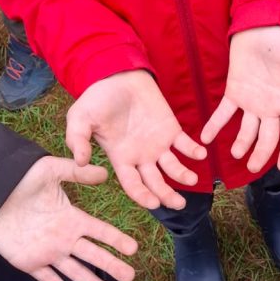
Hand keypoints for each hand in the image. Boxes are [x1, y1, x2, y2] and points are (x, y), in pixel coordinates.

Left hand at [0, 156, 137, 280]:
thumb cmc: (20, 179)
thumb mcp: (50, 170)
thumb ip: (77, 173)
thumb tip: (105, 173)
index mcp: (72, 218)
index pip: (100, 232)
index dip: (117, 240)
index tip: (134, 249)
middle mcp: (64, 238)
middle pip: (93, 256)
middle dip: (112, 267)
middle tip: (130, 278)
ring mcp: (49, 253)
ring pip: (76, 272)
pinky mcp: (30, 263)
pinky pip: (48, 279)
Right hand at [66, 70, 206, 209]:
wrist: (116, 75)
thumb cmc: (96, 99)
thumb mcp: (79, 118)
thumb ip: (78, 140)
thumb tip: (80, 162)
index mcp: (121, 159)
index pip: (133, 185)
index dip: (143, 196)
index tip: (153, 204)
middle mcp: (141, 157)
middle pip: (156, 184)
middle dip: (167, 196)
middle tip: (179, 204)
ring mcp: (158, 145)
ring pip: (173, 168)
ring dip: (183, 176)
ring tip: (191, 179)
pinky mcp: (171, 130)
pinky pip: (185, 144)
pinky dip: (194, 150)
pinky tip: (200, 154)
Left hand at [201, 28, 279, 172]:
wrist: (266, 24)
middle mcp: (271, 108)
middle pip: (267, 138)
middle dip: (261, 154)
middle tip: (252, 167)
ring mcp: (252, 102)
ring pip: (247, 131)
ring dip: (241, 143)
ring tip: (236, 153)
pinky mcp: (234, 92)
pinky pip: (224, 113)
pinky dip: (214, 126)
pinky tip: (205, 138)